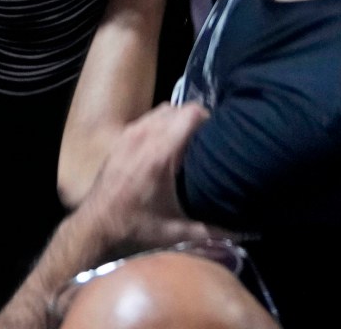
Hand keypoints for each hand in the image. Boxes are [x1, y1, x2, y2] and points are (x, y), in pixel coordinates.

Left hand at [67, 103, 218, 253]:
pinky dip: (161, 123)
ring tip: (190, 139)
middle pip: (178, 108)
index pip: (190, 114)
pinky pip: (148, 118)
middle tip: (209, 138)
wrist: (95, 226)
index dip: (208, 117)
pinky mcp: (121, 138)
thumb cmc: (135, 227)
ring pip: (162, 109)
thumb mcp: (175, 231)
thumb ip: (211, 231)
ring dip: (177, 119)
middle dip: (195, 119)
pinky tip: (168, 143)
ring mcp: (130, 134)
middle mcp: (144, 136)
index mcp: (159, 154)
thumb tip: (244, 232)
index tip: (219, 133)